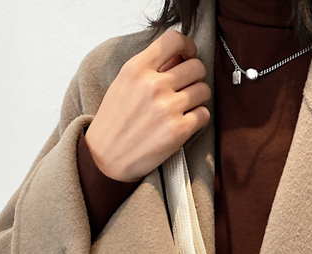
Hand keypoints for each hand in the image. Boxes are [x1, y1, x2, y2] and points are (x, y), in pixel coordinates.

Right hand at [84, 29, 210, 181]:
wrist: (106, 156)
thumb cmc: (116, 120)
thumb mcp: (125, 83)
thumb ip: (151, 68)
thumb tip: (181, 57)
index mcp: (137, 68)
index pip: (174, 40)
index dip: (188, 46)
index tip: (188, 55)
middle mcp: (153, 85)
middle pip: (197, 67)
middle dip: (196, 76)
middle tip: (187, 87)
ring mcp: (167, 108)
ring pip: (204, 90)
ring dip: (199, 98)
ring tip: (185, 106)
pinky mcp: (179, 130)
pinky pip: (204, 115)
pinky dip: (199, 118)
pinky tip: (186, 122)